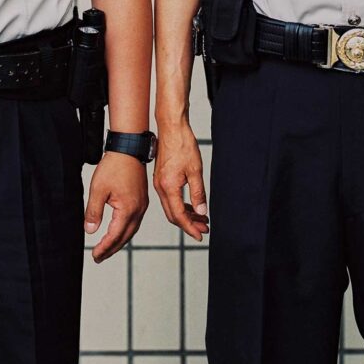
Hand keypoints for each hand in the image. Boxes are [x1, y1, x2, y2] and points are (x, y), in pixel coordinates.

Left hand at [85, 151, 148, 262]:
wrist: (128, 149)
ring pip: (131, 230)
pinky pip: (134, 221)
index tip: (94, 256)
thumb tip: (90, 231)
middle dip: (112, 249)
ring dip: (119, 241)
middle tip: (99, 257)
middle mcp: (138, 210)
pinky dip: (125, 230)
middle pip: (125, 237)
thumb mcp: (98, 189)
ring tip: (107, 248)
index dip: (104, 248)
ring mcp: (142, 205)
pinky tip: (118, 231)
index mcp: (128, 209)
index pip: (115, 236)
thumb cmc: (114, 166)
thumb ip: (93, 212)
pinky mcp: (142, 200)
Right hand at [153, 121, 208, 240]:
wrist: (171, 128)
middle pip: (173, 215)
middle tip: (204, 229)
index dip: (190, 228)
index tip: (200, 235)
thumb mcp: (195, 170)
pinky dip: (181, 205)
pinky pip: (169, 198)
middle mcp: (161, 187)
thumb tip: (202, 211)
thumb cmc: (183, 145)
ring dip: (186, 215)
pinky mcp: (161, 178)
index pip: (179, 216)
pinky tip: (192, 206)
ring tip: (201, 219)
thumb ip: (198, 193)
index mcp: (168, 187)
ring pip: (171, 207)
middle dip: (188, 224)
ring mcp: (159, 183)